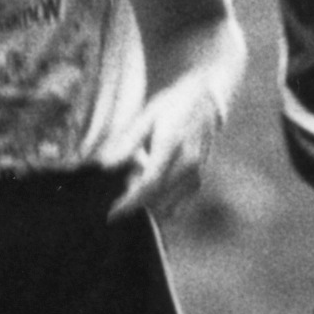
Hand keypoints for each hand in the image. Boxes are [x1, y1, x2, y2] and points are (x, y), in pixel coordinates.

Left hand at [115, 72, 230, 218]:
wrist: (207, 101)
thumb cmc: (172, 106)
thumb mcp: (146, 117)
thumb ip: (127, 143)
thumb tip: (105, 166)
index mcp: (171, 145)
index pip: (149, 184)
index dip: (129, 202)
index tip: (111, 213)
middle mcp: (187, 164)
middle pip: (157, 199)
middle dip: (136, 200)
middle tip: (126, 179)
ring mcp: (196, 174)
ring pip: (168, 206)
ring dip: (149, 201)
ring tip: (141, 175)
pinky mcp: (199, 180)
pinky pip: (179, 204)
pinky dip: (162, 202)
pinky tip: (154, 181)